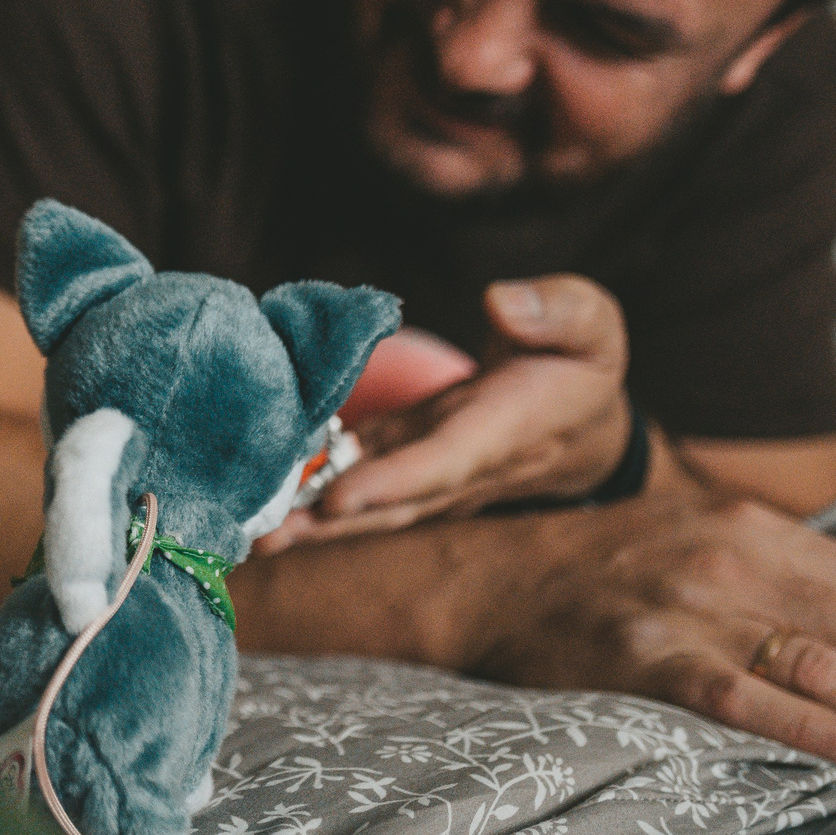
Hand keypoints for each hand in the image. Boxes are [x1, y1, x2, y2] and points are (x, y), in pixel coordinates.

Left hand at [257, 275, 629, 551]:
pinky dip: (304, 490)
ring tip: (244, 533)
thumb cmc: (579, 360)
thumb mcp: (590, 325)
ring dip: (305, 520)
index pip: (445, 462)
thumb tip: (501, 300)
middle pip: (389, 501)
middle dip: (327, 521)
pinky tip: (251, 496)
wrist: (579, 419)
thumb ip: (555, 311)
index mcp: (504, 430)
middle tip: (263, 534)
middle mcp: (458, 465)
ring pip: (363, 502)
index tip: (337, 498)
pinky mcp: (398, 456)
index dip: (392, 482)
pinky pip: (350, 477)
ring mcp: (423, 469)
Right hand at [473, 472, 835, 765]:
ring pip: (819, 665)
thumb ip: (769, 570)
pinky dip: (812, 727)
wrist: (485, 578)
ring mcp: (682, 609)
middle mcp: (722, 558)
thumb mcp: (689, 536)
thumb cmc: (596, 567)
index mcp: (741, 523)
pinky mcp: (643, 659)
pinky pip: (745, 698)